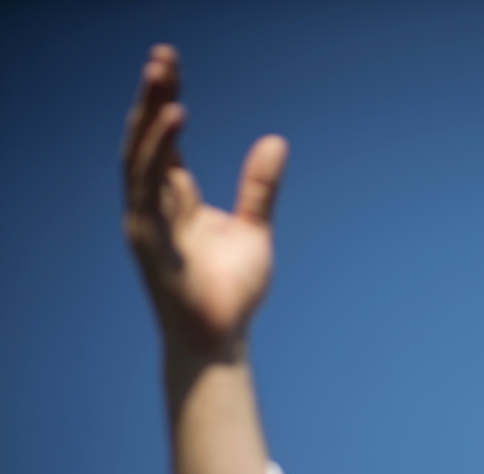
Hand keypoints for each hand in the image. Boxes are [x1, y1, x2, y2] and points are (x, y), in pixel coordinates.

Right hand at [122, 45, 287, 357]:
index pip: (165, 143)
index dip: (165, 104)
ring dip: (150, 115)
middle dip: (151, 98)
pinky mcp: (150, 241)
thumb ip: (259, 187)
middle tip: (161, 56)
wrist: (222, 340)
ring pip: (140, 157)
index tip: (170, 65)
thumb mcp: (255, 230)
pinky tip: (174, 119)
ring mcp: (148, 223)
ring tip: (164, 75)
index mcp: (175, 203)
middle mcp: (154, 208)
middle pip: (146, 142)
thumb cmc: (233, 293)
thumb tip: (276, 141)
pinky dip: (160, 152)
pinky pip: (151, 186)